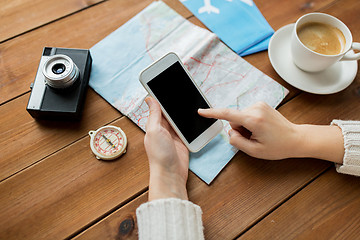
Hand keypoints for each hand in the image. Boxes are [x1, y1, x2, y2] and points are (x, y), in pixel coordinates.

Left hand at [144, 97, 188, 200]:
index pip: (157, 106)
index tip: (166, 83)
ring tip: (190, 99)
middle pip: (170, 111)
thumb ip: (154, 114)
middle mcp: (162, 128)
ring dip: (183, 112)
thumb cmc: (159, 155)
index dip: (161, 96)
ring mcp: (173, 134)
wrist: (171, 173)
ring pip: (179, 118)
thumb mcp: (154, 130)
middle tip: (183, 88)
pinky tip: (195, 115)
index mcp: (153, 124)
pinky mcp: (182, 140)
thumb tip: (149, 98)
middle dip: (175, 102)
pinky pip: (187, 128)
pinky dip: (190, 122)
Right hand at [198, 102, 343, 162]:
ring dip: (245, 126)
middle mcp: (256, 108)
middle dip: (239, 129)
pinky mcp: (261, 104)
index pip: (227, 115)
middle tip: (254, 138)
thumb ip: (237, 141)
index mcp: (254, 120)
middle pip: (234, 119)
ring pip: (240, 117)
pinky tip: (261, 128)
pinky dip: (249, 122)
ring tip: (260, 133)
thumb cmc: (278, 147)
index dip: (212, 113)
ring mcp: (259, 104)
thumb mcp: (255, 151)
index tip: (201, 111)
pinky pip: (246, 114)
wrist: (296, 138)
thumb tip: (229, 131)